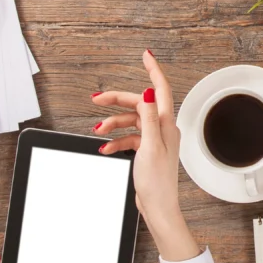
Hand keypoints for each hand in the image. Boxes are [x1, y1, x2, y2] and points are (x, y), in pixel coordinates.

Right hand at [91, 50, 199, 261]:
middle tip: (96, 98)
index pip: (160, 89)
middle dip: (116, 101)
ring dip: (112, 125)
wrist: (158, 207)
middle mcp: (162, 128)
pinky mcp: (146, 150)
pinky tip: (106, 147)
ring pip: (130, 122)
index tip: (145, 55)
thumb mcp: (151, 147)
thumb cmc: (157, 182)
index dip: (153, 70)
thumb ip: (149, 118)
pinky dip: (116, 140)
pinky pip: (128, 138)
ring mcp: (154, 139)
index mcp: (166, 124)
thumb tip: (148, 93)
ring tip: (98, 131)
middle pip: (138, 104)